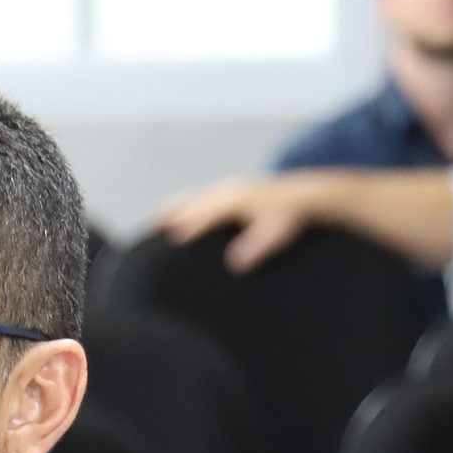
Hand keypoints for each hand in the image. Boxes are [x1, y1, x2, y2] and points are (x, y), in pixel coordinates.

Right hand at [153, 176, 315, 268]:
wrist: (299, 196)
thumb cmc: (286, 219)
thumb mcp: (277, 235)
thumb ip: (257, 248)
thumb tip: (235, 264)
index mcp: (240, 201)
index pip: (211, 213)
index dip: (193, 224)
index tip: (176, 236)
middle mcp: (229, 191)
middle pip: (196, 202)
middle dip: (175, 213)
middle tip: (153, 226)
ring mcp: (224, 188)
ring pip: (193, 197)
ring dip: (173, 208)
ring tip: (153, 221)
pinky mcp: (222, 191)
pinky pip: (197, 197)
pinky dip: (181, 205)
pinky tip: (168, 216)